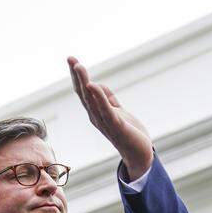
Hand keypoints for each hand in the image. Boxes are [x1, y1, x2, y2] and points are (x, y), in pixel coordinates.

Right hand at [67, 56, 153, 179]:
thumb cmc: (129, 134)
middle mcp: (96, 117)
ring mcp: (104, 122)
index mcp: (96, 112)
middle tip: (71, 59)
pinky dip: (98, 97)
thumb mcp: (118, 111)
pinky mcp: (116, 125)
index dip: (77, 76)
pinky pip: (105, 109)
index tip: (71, 60)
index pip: (84, 91)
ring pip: (91, 99)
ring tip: (79, 66)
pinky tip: (92, 85)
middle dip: (77, 75)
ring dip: (84, 81)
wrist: (140, 154)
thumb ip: (109, 99)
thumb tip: (98, 85)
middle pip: (83, 93)